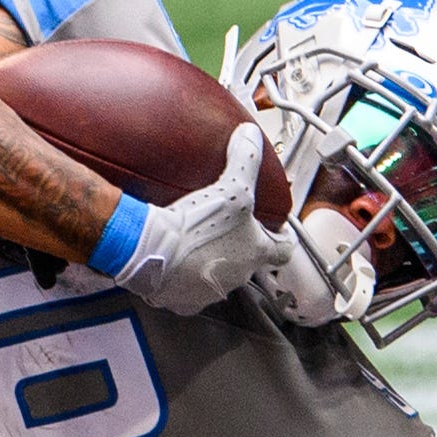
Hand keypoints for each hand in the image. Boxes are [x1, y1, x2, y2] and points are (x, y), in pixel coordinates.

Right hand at [107, 125, 296, 315]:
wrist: (152, 250)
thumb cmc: (196, 224)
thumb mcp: (230, 185)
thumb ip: (245, 159)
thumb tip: (251, 135)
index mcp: (256, 253)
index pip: (284, 251)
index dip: (282, 239)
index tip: (278, 233)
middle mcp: (238, 277)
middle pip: (249, 265)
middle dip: (241, 250)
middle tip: (228, 233)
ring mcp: (210, 292)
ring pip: (219, 279)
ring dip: (213, 265)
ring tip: (198, 247)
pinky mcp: (182, 301)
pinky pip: (188, 292)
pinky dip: (184, 280)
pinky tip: (174, 265)